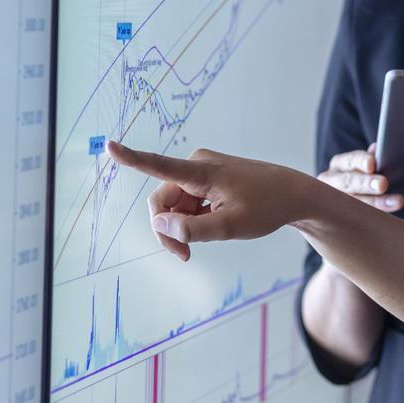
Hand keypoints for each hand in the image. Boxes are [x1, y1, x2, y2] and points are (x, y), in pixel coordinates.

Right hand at [105, 141, 311, 261]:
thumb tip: (160, 225)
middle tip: (185, 257)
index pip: (159, 165)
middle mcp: (196, 165)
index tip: (109, 145)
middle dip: (168, 229)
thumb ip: (193, 229)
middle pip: (162, 201)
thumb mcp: (231, 227)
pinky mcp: (206, 178)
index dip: (132, 158)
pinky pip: (186, 202)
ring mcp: (201, 171)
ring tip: (200, 246)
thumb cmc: (267, 207)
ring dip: (181, 227)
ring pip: (174, 205)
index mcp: (201, 171)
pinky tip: (212, 226)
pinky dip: (191, 220)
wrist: (293, 194)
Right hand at [319, 144, 402, 212]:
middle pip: (349, 182)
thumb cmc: (360, 176)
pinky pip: (358, 217)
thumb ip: (370, 159)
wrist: (340, 201)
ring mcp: (336, 201)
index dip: (360, 161)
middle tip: (382, 184)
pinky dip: (374, 216)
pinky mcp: (341, 218)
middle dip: (366, 183)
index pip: (349, 161)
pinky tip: (388, 218)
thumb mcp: (363, 165)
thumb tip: (378, 149)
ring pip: (354, 202)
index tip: (372, 163)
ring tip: (396, 202)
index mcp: (339, 164)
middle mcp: (333, 182)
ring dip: (376, 203)